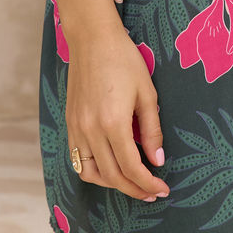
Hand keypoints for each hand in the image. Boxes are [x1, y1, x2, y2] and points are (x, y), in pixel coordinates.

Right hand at [65, 23, 168, 201]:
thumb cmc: (124, 60)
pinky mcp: (69, 124)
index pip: (131, 167)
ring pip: (91, 173)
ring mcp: (76, 128)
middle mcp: (91, 130)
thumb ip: (152, 129)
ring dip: (112, 184)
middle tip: (152, 193)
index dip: (148, 183)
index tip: (163, 189)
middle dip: (134, 189)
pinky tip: (111, 167)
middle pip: (112, 175)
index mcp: (113, 123)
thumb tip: (157, 160)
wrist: (92, 39)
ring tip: (132, 182)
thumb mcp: (146, 93)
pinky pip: (79, 159)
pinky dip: (95, 170)